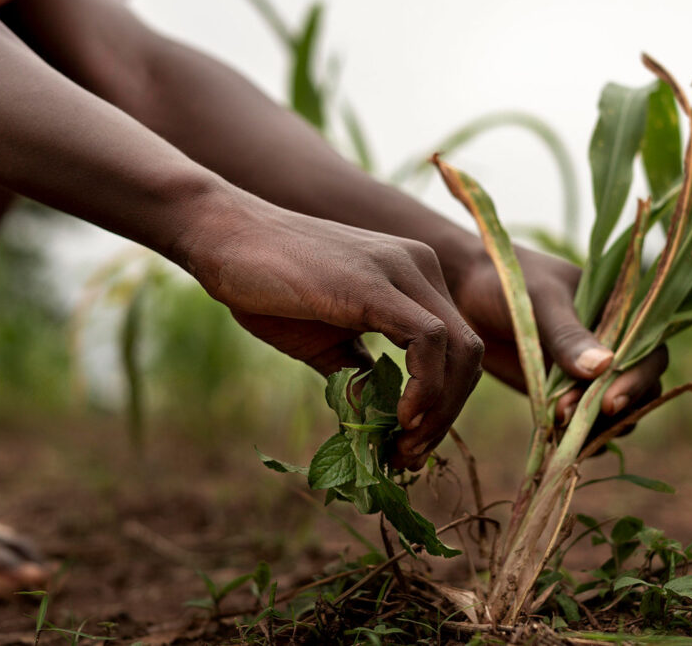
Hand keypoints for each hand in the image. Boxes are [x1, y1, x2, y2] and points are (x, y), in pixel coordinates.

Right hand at [177, 191, 483, 469]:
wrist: (222, 237)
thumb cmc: (267, 285)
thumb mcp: (324, 341)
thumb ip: (357, 376)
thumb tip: (379, 426)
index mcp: (414, 278)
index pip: (456, 348)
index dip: (443, 404)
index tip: (409, 444)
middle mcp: (420, 267)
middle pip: (468, 353)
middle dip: (447, 414)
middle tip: (409, 455)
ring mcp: (402, 270)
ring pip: (460, 349)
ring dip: (440, 410)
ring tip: (403, 446)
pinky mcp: (376, 284)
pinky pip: (429, 340)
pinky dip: (426, 387)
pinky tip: (399, 417)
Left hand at [451, 244, 667, 445]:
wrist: (464, 296)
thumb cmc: (507, 284)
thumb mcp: (539, 302)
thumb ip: (567, 334)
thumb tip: (605, 366)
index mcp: (619, 312)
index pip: (647, 350)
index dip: (637, 379)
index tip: (609, 400)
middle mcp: (611, 344)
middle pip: (640, 387)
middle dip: (617, 407)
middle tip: (579, 416)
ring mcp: (588, 372)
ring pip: (615, 410)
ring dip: (598, 426)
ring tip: (561, 425)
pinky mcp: (564, 393)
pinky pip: (584, 422)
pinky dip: (579, 436)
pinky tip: (557, 440)